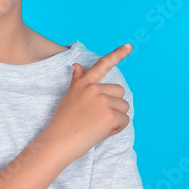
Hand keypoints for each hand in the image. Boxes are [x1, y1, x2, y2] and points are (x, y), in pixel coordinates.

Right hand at [44, 43, 132, 160]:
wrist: (59, 141)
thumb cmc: (64, 122)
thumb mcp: (69, 97)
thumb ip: (77, 81)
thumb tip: (77, 65)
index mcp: (84, 83)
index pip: (102, 65)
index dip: (117, 54)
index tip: (129, 46)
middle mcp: (94, 89)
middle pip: (119, 92)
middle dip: (114, 105)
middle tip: (99, 117)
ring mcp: (103, 101)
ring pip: (124, 107)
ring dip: (116, 118)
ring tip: (99, 126)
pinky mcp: (110, 115)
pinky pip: (124, 120)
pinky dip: (118, 128)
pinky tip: (104, 132)